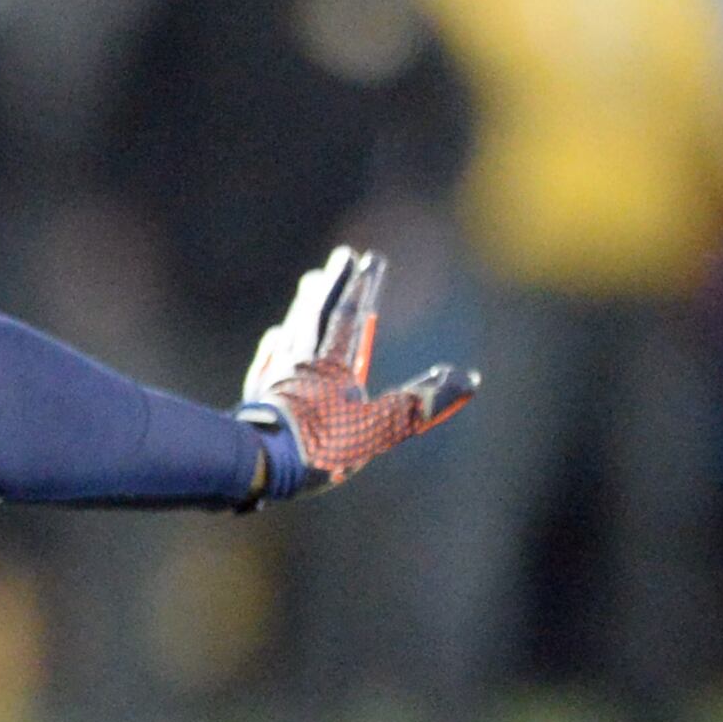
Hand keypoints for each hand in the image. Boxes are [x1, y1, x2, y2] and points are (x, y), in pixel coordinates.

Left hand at [237, 246, 477, 494]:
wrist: (256, 464)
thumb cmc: (320, 448)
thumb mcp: (379, 428)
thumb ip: (420, 403)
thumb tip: (465, 379)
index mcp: (331, 365)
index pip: (349, 316)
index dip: (363, 287)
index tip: (371, 259)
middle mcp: (299, 362)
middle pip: (318, 314)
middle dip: (333, 285)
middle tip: (340, 257)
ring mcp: (275, 377)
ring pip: (294, 330)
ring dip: (305, 306)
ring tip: (311, 285)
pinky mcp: (257, 396)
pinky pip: (269, 359)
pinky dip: (278, 343)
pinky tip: (277, 338)